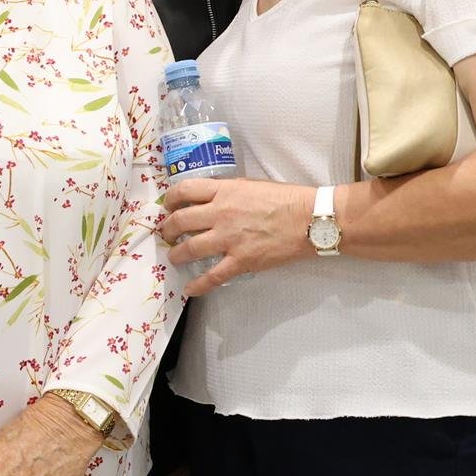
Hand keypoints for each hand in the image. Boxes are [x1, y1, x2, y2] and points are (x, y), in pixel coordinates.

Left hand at [159, 177, 315, 296]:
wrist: (309, 219)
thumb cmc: (285, 199)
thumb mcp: (250, 185)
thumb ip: (227, 192)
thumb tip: (210, 199)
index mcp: (224, 191)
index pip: (185, 190)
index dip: (170, 199)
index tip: (167, 206)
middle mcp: (221, 213)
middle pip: (181, 221)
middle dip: (168, 229)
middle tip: (166, 234)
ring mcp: (229, 238)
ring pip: (189, 249)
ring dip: (176, 255)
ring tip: (174, 258)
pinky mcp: (241, 260)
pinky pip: (213, 276)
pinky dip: (198, 285)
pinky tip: (190, 290)